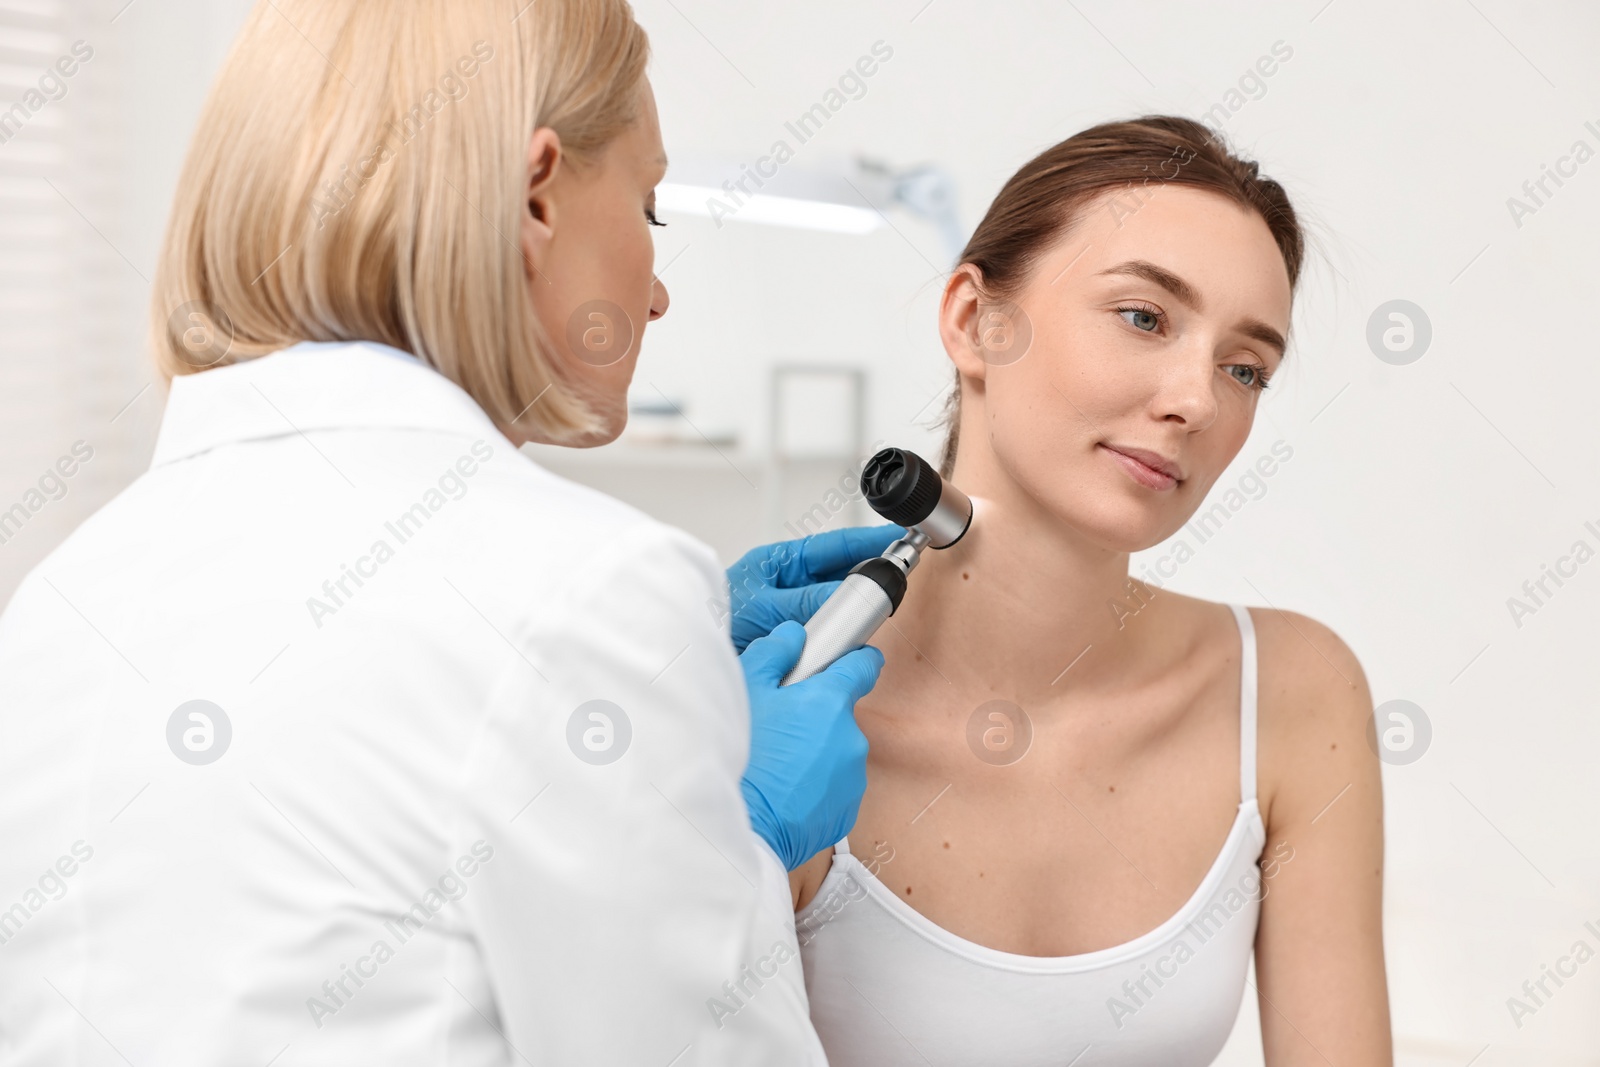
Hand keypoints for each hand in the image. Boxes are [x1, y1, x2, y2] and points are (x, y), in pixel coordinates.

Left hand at [724, 524, 904, 652]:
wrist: (689, 656)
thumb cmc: (712, 619)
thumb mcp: (762, 608)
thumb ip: (805, 602)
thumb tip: (844, 596)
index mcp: (780, 561)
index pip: (834, 546)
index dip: (868, 542)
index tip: (897, 538)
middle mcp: (790, 582)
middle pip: (841, 573)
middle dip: (868, 576)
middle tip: (895, 578)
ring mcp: (795, 607)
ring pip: (836, 602)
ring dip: (853, 608)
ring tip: (877, 608)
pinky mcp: (796, 634)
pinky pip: (827, 629)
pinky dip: (840, 633)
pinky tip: (852, 638)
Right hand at [738, 621, 883, 870]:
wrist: (742, 828)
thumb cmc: (741, 757)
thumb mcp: (744, 689)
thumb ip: (775, 654)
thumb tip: (794, 637)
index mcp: (830, 701)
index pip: (864, 666)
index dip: (856, 660)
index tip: (849, 659)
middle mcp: (851, 737)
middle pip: (840, 713)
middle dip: (816, 715)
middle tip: (779, 724)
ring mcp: (852, 776)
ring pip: (836, 751)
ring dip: (815, 751)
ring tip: (777, 763)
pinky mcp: (847, 809)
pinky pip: (834, 785)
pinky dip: (815, 784)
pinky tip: (784, 788)